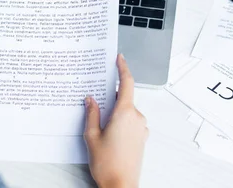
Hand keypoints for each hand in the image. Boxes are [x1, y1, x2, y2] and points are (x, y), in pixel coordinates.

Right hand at [84, 54, 147, 187]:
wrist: (121, 186)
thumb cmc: (108, 165)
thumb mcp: (92, 136)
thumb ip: (92, 114)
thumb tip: (91, 100)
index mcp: (124, 113)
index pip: (127, 83)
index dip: (123, 68)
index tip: (119, 58)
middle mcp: (136, 118)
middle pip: (125, 97)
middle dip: (111, 96)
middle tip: (96, 97)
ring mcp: (141, 128)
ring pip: (127, 110)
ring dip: (115, 110)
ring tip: (99, 122)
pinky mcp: (141, 137)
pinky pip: (131, 121)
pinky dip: (120, 120)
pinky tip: (108, 131)